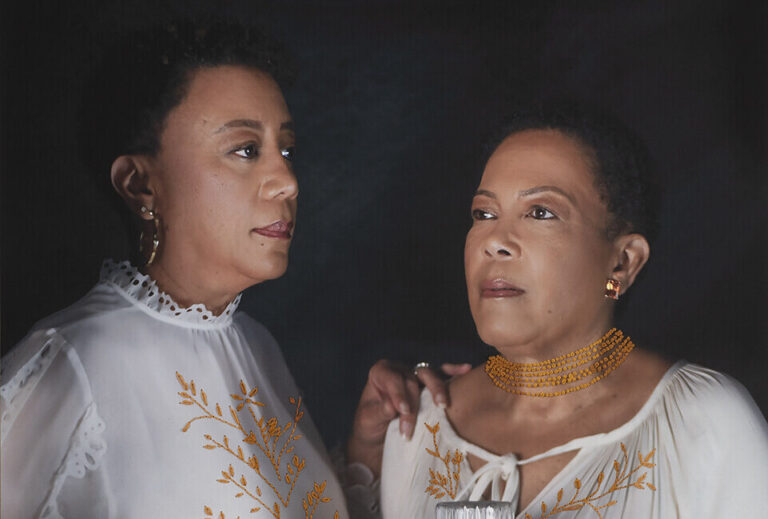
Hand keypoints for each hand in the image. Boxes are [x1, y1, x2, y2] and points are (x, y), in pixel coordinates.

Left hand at [346, 359, 470, 476]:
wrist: (378, 434)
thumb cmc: (370, 424)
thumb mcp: (367, 420)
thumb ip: (379, 412)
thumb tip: (391, 406)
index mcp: (381, 373)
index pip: (391, 378)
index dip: (398, 394)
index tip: (403, 411)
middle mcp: (399, 370)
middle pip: (412, 378)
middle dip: (415, 401)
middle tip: (415, 419)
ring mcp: (416, 375)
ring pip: (429, 374)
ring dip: (437, 388)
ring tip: (443, 403)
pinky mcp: (429, 384)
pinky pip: (443, 374)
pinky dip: (454, 371)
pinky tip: (466, 369)